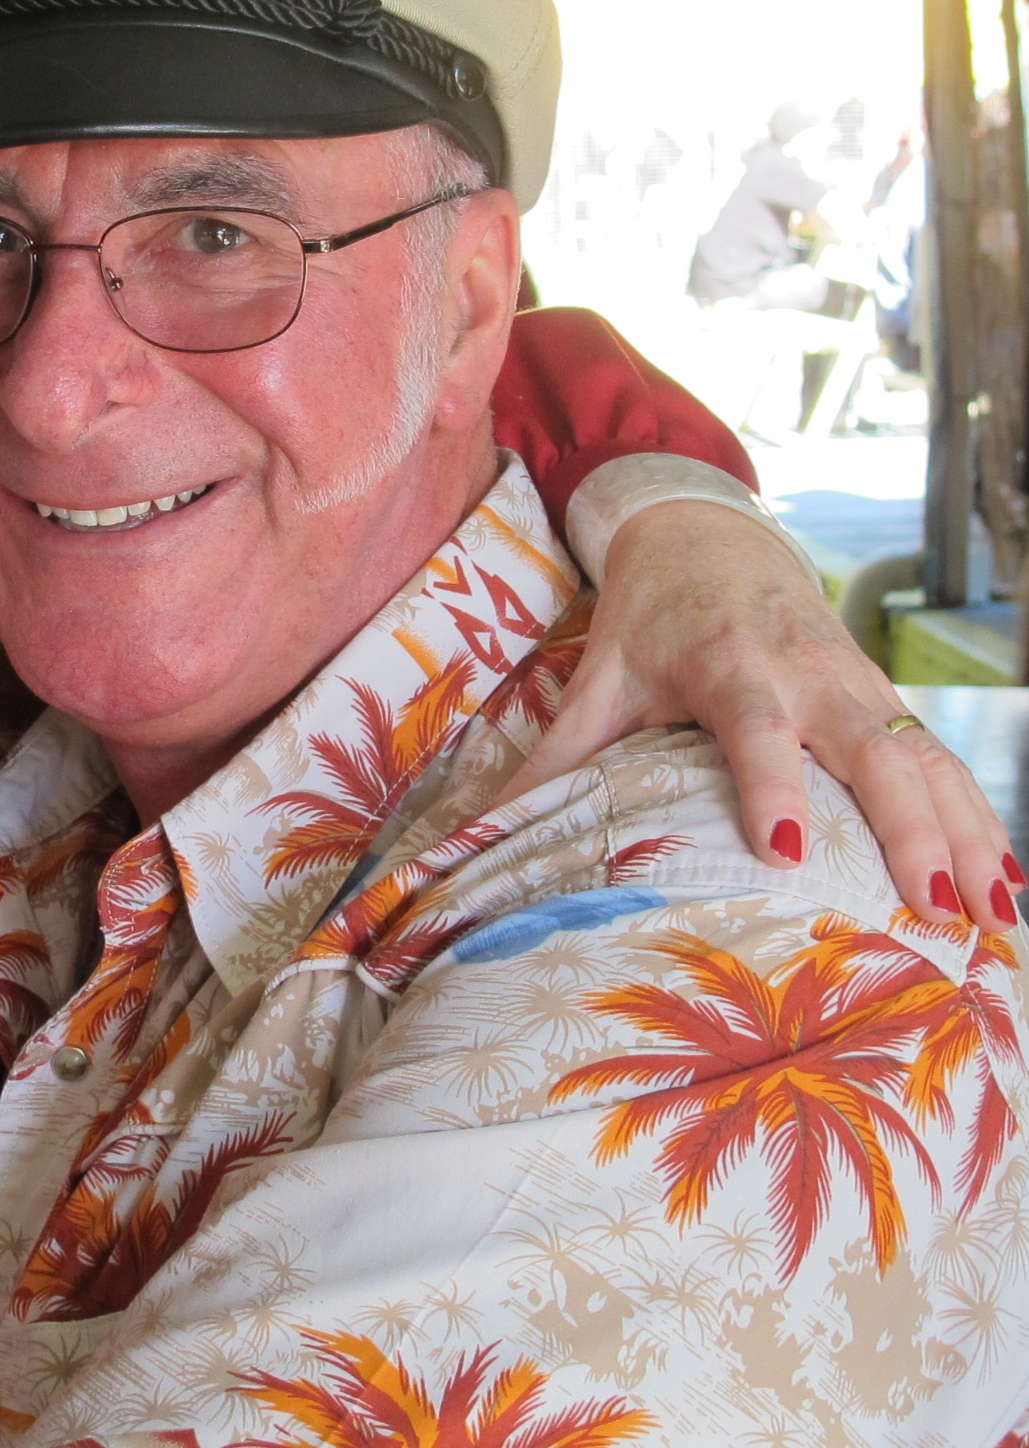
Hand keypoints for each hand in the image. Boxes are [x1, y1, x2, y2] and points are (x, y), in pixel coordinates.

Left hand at [503, 498, 1020, 930]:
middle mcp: (807, 672)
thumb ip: (554, 757)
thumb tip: (472, 836)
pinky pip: (942, 758)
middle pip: (870, 746)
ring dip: (964, 832)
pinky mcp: (885, 694)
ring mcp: (858, 682)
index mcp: (727, 663)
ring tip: (993, 914)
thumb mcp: (598, 676)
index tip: (788, 851)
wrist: (707, 533)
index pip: (756, 727)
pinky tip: (1006, 884)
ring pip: (925, 756)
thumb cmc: (648, 616)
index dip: (774, 785)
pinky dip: (977, 815)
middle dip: (908, 825)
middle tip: (934, 903)